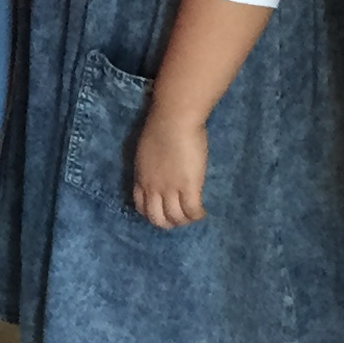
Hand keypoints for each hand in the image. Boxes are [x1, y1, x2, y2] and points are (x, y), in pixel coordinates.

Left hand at [130, 101, 207, 228]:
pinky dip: (198, 215)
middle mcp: (153, 188)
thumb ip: (150, 166)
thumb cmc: (160, 127)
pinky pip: (192, 210)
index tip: (163, 212)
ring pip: (176, 218)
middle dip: (169, 223)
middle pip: (157, 219)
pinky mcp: (189, 187)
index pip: (142, 207)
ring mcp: (170, 189)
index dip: (152, 214)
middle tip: (180, 218)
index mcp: (141, 179)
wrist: (173, 119)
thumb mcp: (146, 151)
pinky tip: (202, 212)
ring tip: (193, 215)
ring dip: (185, 220)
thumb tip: (160, 170)